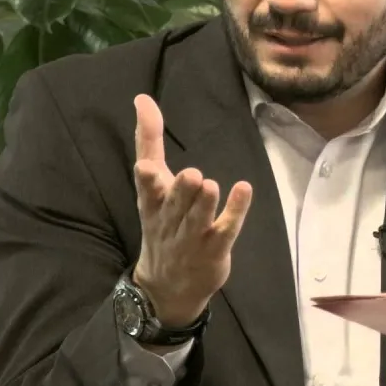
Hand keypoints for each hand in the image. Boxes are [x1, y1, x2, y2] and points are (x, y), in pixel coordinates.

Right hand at [131, 94, 252, 327]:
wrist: (168, 287)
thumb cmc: (162, 223)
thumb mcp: (150, 186)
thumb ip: (148, 141)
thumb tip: (142, 98)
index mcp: (152, 204)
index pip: (146, 190)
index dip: (146, 180)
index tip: (144, 167)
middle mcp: (170, 221)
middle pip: (175, 205)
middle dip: (182, 192)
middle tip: (193, 176)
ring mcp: (193, 237)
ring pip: (199, 219)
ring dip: (205, 203)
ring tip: (212, 185)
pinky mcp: (216, 248)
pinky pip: (227, 229)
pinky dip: (235, 211)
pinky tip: (243, 190)